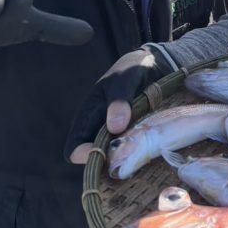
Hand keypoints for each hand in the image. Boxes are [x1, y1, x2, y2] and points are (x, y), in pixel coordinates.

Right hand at [66, 46, 172, 163]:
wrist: (152, 66)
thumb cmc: (131, 70)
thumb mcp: (124, 79)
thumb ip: (118, 100)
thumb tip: (114, 128)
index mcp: (88, 117)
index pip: (74, 148)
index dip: (83, 156)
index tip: (104, 154)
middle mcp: (100, 131)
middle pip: (97, 160)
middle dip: (111, 162)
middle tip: (132, 153)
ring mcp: (118, 137)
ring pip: (117, 159)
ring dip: (128, 159)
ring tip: (144, 150)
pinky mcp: (135, 138)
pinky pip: (134, 154)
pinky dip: (141, 155)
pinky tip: (154, 149)